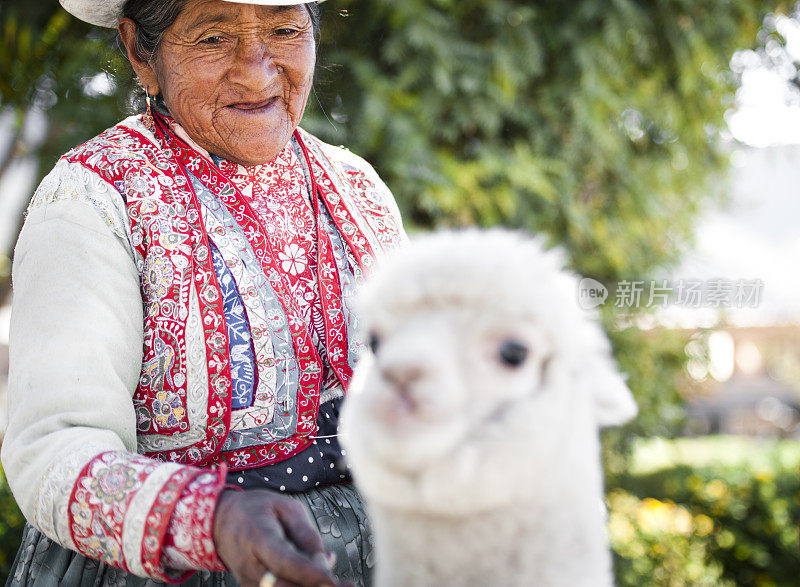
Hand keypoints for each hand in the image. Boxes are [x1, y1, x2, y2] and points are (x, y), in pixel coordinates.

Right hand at [213, 489, 346, 586]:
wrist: (221, 522)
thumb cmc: (258, 510)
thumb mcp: (285, 508)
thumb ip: (306, 534)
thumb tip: (326, 562)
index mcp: (258, 537)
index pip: (284, 561)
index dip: (309, 573)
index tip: (332, 581)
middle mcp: (251, 566)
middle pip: (285, 586)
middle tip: (349, 586)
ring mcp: (249, 582)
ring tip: (344, 585)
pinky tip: (323, 582)